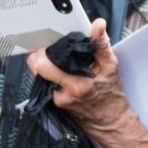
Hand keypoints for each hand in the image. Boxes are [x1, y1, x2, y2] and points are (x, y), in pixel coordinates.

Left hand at [27, 17, 147, 147]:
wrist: (111, 122)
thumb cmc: (112, 95)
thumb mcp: (111, 66)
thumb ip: (101, 44)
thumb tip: (98, 25)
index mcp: (76, 83)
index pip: (42, 64)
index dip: (43, 52)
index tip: (50, 47)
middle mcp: (63, 93)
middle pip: (36, 69)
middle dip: (41, 58)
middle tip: (53, 54)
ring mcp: (57, 100)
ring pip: (40, 77)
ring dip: (47, 69)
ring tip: (63, 66)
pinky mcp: (55, 105)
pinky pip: (46, 86)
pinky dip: (52, 79)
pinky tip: (65, 78)